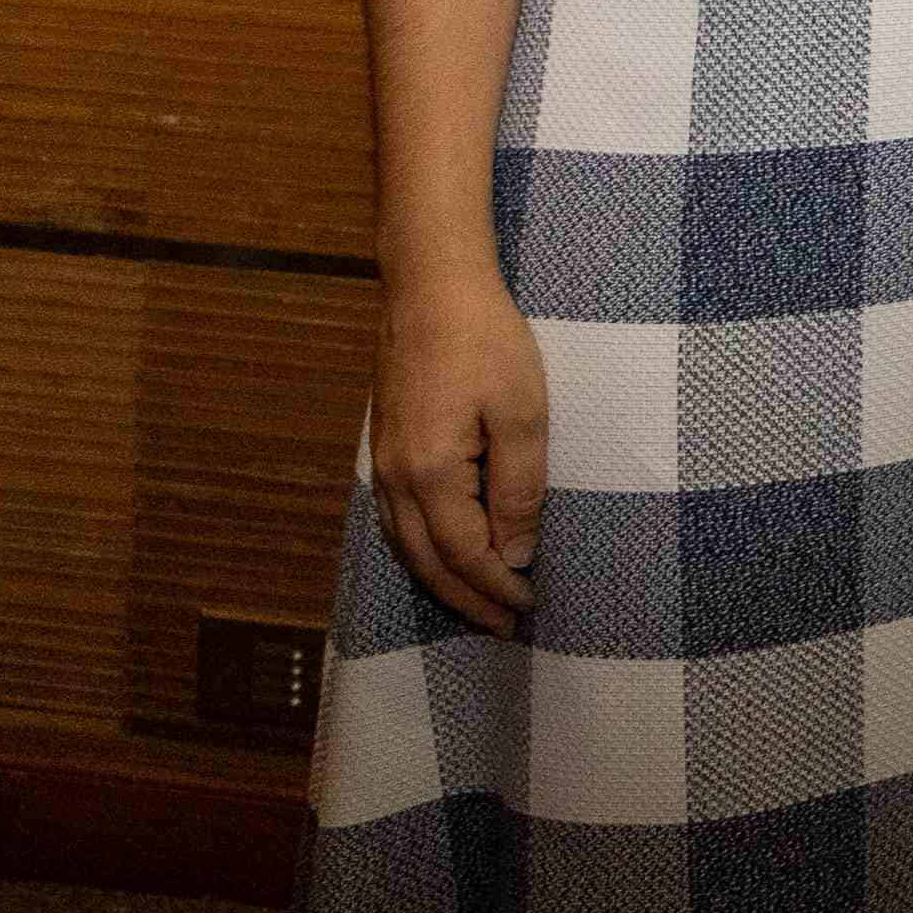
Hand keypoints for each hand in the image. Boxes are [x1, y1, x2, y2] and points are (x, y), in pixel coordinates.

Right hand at [372, 273, 548, 632]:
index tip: (529, 605)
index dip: (497, 586)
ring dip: (441, 580)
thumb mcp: (522, 412)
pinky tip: (439, 555)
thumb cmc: (486, 341)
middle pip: (427, 562)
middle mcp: (396, 477)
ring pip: (405, 545)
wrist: (431, 286)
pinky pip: (394, 519)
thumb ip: (519, 488)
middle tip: (504, 626)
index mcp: (431, 473)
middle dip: (467, 599)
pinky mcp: (385, 446)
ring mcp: (382, 462)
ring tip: (477, 603)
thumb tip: (514, 553)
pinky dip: (419, 550)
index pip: (464, 554)